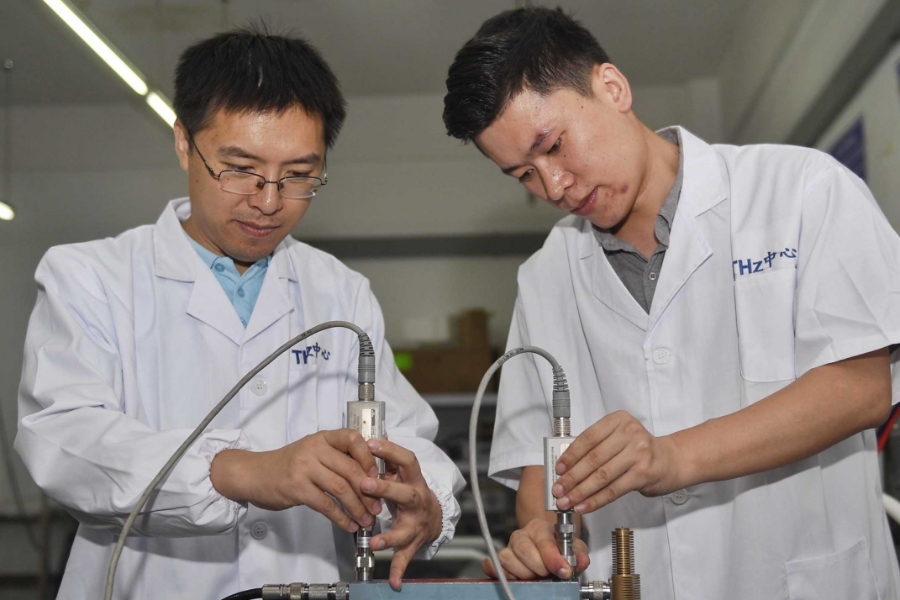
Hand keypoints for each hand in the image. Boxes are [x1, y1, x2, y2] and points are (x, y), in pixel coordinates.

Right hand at [210, 429, 382, 531]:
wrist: (254, 473)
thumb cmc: (288, 464)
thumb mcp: (312, 451)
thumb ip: (336, 457)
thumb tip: (370, 474)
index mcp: (322, 438)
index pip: (353, 439)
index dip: (369, 457)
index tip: (378, 476)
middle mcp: (314, 449)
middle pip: (350, 469)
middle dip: (369, 491)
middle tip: (378, 506)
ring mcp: (305, 468)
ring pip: (340, 488)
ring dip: (358, 507)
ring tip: (367, 519)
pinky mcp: (297, 488)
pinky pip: (326, 505)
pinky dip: (341, 517)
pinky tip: (349, 525)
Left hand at [361, 439, 442, 590]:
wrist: (435, 516)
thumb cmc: (411, 490)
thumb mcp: (403, 473)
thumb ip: (386, 458)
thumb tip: (366, 436)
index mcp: (414, 480)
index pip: (407, 460)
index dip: (391, 450)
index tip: (371, 443)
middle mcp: (418, 501)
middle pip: (406, 494)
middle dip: (386, 489)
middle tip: (365, 485)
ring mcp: (416, 524)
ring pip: (405, 530)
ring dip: (389, 536)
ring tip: (374, 542)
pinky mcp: (412, 543)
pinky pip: (406, 558)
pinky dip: (399, 570)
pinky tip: (393, 582)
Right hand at [482, 518, 589, 579]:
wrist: (546, 552)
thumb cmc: (558, 549)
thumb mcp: (574, 549)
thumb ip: (578, 554)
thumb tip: (581, 560)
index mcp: (539, 528)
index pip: (543, 541)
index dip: (553, 558)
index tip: (563, 571)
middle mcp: (521, 535)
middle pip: (523, 550)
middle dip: (538, 567)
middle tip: (548, 574)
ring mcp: (508, 547)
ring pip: (507, 558)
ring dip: (522, 573)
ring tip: (534, 576)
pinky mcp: (498, 559)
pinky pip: (490, 564)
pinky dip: (500, 573)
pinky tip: (514, 578)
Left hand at [553, 411, 683, 512]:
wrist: (671, 460)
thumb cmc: (639, 450)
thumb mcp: (619, 438)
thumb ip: (596, 447)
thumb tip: (567, 468)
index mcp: (618, 420)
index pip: (588, 438)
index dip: (570, 455)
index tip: (558, 469)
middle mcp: (629, 433)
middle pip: (593, 458)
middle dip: (572, 477)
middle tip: (558, 489)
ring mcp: (638, 453)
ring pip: (601, 476)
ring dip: (580, 491)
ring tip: (567, 501)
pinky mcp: (643, 473)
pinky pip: (613, 489)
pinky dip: (596, 500)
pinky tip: (584, 506)